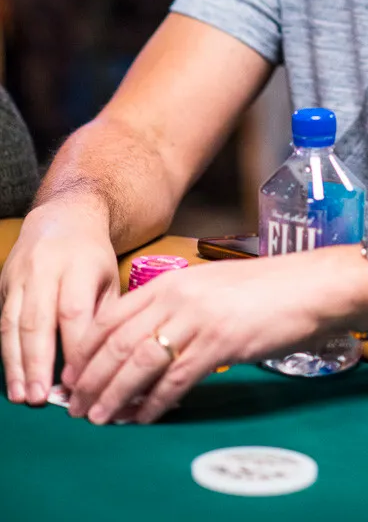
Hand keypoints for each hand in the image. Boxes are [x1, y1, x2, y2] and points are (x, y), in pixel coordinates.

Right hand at [0, 201, 118, 405]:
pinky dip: (7, 352)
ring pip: (14, 324)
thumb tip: (100, 365)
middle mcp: (46, 269)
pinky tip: (13, 377)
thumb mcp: (110, 277)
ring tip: (21, 396)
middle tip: (41, 398)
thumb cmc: (93, 256)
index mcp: (80, 265)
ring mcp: (21, 276)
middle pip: (39, 320)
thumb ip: (104, 317)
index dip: (75, 349)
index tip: (79, 381)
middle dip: (38, 363)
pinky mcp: (5, 283)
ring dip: (16, 364)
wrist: (65, 216)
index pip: (75, 312)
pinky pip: (3, 321)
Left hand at [64, 245, 367, 424]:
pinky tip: (143, 418)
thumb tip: (147, 344)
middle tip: (78, 406)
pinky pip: (174, 380)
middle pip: (118, 342)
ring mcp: (197, 318)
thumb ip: (178, 308)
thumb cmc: (267, 290)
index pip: (113, 316)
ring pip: (139, 363)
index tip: (74, 375)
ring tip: (101, 418)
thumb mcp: (212, 289)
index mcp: (173, 280)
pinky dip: (153, 404)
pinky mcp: (219, 343)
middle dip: (91, 378)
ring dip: (114, 395)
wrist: (312, 285)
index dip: (87, 349)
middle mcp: (178, 295)